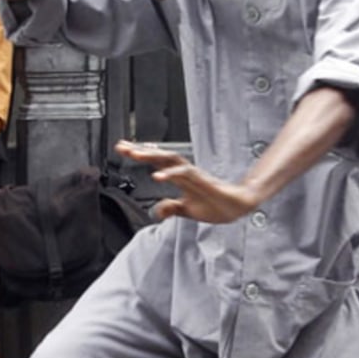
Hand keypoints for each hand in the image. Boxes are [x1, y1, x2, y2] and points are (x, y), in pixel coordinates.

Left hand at [116, 139, 258, 224]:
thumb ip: (171, 208)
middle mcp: (185, 172)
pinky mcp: (202, 180)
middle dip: (140, 151)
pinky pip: (184, 174)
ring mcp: (193, 174)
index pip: (157, 161)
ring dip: (151, 156)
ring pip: (170, 160)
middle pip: (159, 156)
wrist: (236, 207)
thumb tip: (157, 211)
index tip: (123, 150)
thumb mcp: (186, 210)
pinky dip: (170, 174)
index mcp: (180, 177)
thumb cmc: (215, 205)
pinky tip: (157, 175)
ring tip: (134, 155)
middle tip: (122, 146)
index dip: (140, 155)